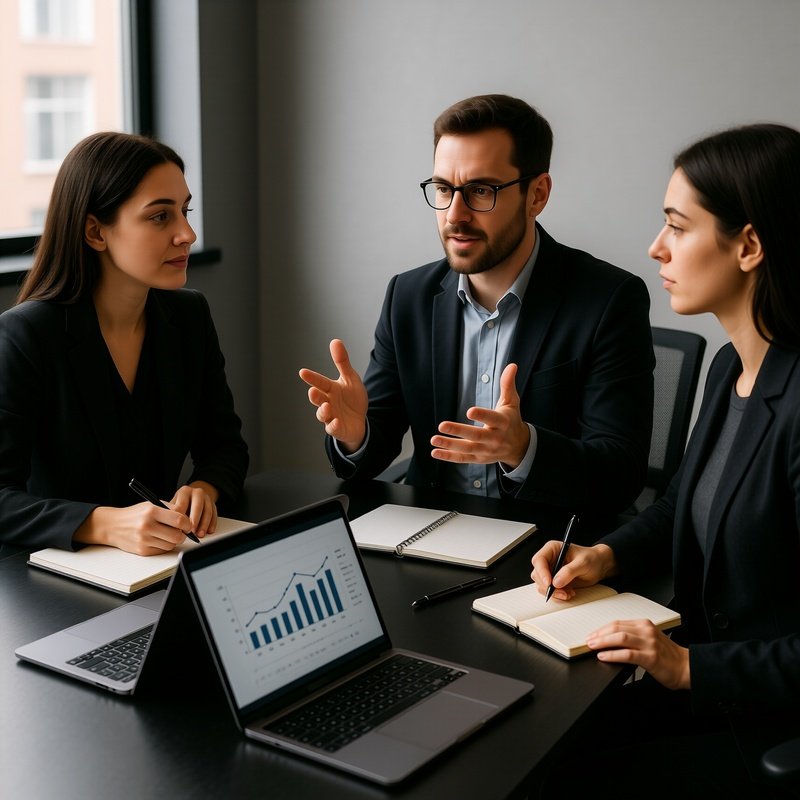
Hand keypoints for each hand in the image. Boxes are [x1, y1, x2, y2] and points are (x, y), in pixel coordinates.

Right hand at [74, 503, 194, 555]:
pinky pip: (161, 551)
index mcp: (151, 511)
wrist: (112, 526)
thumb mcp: (150, 505)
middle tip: (181, 531)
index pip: (178, 520)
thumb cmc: (135, 514)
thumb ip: (169, 509)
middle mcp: (147, 526)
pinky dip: (164, 546)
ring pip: (171, 545)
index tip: (188, 524)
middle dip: (183, 535)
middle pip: (177, 536)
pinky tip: (159, 539)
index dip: (187, 523)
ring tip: (169, 534)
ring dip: (174, 541)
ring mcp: (144, 540)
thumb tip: (187, 519)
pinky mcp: (142, 551)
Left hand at [169, 481, 218, 537]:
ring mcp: (207, 498)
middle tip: (191, 532)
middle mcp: (197, 492)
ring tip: (200, 534)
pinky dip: (212, 524)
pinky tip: (209, 531)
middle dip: (194, 521)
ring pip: (207, 511)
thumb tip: (169, 526)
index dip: (180, 518)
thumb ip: (172, 512)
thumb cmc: (181, 503)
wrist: (194, 495)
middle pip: (197, 507)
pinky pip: (214, 514)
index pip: (182, 505)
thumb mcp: (174, 504)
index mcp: (184, 491)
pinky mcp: (214, 504)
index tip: (178, 529)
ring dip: (204, 524)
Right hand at [299, 339, 367, 452]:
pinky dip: (334, 426)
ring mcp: (331, 416)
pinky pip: (333, 429)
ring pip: (322, 414)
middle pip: (318, 399)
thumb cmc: (352, 398)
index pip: (320, 382)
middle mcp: (328, 402)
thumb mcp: (350, 378)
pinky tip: (337, 421)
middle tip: (313, 391)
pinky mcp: (338, 429)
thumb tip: (335, 341)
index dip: (312, 378)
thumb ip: (342, 362)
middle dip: (314, 396)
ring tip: (326, 406)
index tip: (302, 372)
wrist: (360, 420)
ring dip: (323, 411)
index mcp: (330, 389)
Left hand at [430, 363, 529, 466]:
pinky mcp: (479, 459)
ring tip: (434, 439)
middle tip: (442, 425)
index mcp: (503, 423)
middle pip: (476, 435)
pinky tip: (435, 452)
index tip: (469, 411)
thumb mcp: (512, 402)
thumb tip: (512, 365)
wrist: (519, 446)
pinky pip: (462, 459)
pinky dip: (448, 457)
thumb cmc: (511, 420)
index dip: (482, 415)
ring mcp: (486, 450)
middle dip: (459, 431)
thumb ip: (507, 385)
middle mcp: (495, 438)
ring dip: (449, 445)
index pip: (492, 418)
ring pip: (467, 449)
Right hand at [530, 542, 616, 599]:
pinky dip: (558, 595)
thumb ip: (569, 571)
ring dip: (554, 592)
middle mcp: (549, 560)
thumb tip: (556, 582)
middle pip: (537, 574)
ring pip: (542, 584)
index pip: (539, 560)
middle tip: (562, 591)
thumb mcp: (583, 562)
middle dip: (548, 586)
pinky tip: (569, 593)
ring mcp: (551, 571)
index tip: (549, 583)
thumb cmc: (592, 559)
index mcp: (552, 549)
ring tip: (568, 592)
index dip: (541, 572)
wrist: (599, 566)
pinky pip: (550, 591)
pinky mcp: (555, 581)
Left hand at [586, 619, 690, 689]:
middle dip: (599, 634)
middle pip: (616, 628)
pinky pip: (627, 654)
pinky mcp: (650, 657)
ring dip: (603, 642)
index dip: (601, 629)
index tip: (591, 635)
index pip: (617, 623)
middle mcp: (646, 631)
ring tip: (592, 647)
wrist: (686, 667)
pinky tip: (604, 656)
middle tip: (588, 640)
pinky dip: (613, 654)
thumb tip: (609, 639)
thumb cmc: (667, 655)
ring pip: (620, 638)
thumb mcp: (649, 639)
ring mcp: (649, 643)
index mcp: (644, 624)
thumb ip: (632, 636)